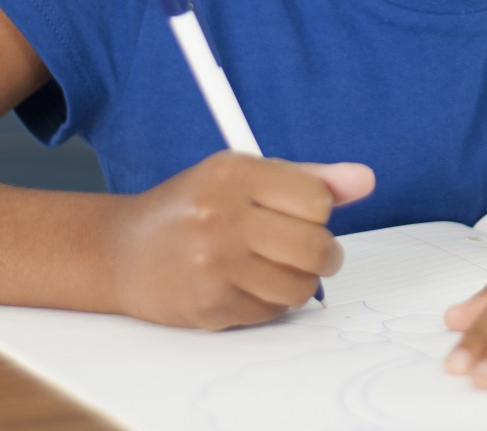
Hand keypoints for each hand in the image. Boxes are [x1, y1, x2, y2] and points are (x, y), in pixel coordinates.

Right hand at [109, 152, 374, 328]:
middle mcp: (220, 217)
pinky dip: (268, 303)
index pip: (317, 199)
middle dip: (324, 254)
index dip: (320, 210)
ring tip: (275, 268)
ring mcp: (213, 265)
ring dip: (298, 282)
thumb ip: (308, 177)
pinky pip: (271, 313)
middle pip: (315, 247)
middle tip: (311, 251)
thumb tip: (365, 180)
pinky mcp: (209, 307)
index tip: (305, 214)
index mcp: (232, 173)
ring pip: (299, 287)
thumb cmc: (191, 208)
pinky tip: (244, 285)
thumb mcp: (242, 175)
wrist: (120, 252)